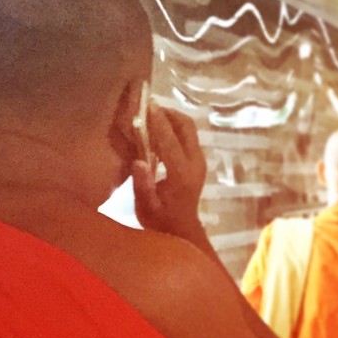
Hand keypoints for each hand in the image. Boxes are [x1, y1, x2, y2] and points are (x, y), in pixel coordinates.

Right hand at [133, 106, 207, 241]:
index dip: (158, 122)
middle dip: (167, 113)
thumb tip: (138, 161)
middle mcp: (195, 164)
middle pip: (186, 126)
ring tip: (150, 116)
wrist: (182, 231)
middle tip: (146, 108)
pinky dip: (173, 127)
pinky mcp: (198, 161)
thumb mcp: (145, 208)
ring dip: (171, 118)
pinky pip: (187, 135)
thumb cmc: (160, 222)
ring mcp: (199, 161)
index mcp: (181, 175)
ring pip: (188, 128)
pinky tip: (157, 130)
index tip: (146, 105)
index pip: (170, 141)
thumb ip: (142, 185)